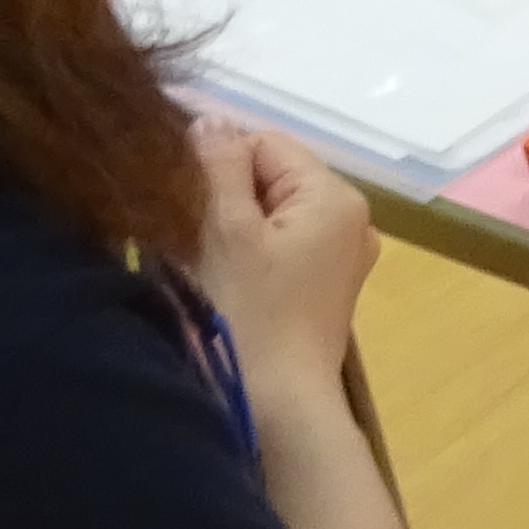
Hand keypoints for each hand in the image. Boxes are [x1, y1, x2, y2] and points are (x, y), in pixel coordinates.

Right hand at [187, 116, 376, 400]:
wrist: (279, 408)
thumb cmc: (248, 315)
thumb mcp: (226, 233)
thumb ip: (219, 168)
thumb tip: (212, 120)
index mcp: (334, 196)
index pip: (266, 143)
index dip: (216, 161)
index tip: (177, 195)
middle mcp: (351, 218)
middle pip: (271, 177)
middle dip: (224, 195)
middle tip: (186, 233)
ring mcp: (342, 256)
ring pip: (272, 215)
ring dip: (231, 227)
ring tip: (201, 260)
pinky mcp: (325, 289)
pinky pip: (280, 248)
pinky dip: (247, 254)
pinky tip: (222, 282)